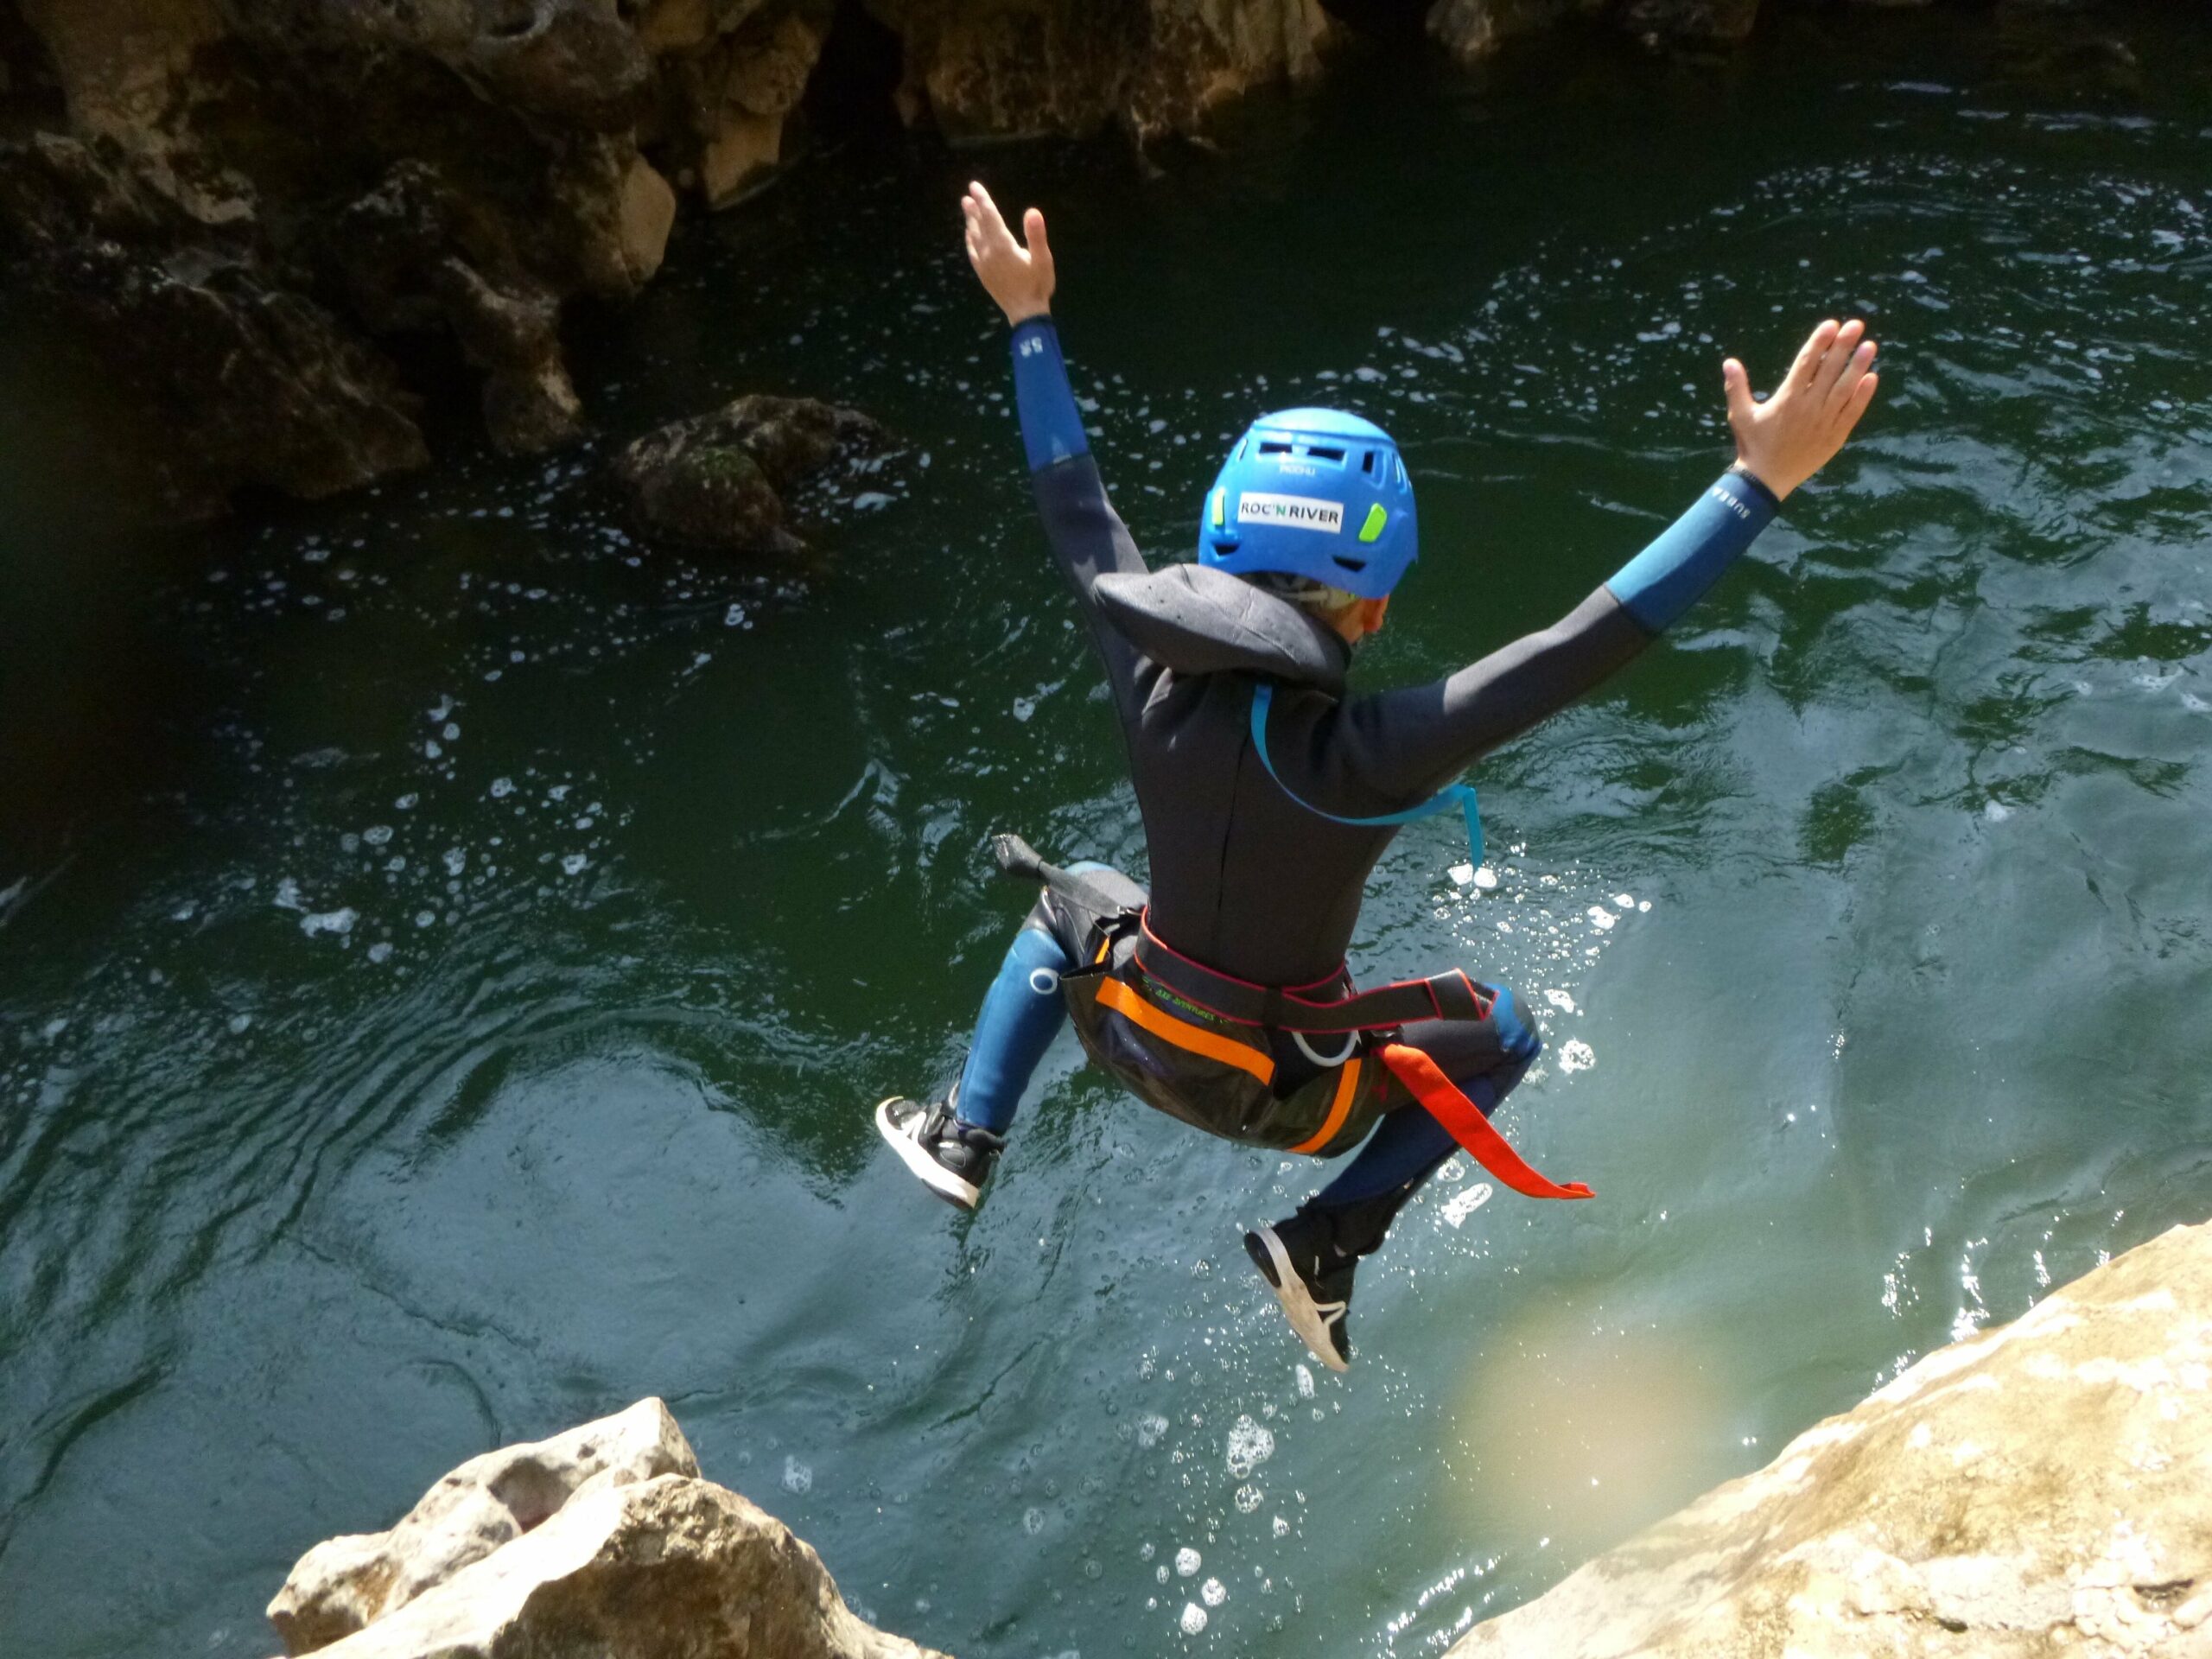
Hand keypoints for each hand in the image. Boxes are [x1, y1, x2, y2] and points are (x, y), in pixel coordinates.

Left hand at [961, 181, 1054, 326]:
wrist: (1026, 314)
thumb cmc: (1038, 285)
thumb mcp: (1043, 259)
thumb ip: (1036, 235)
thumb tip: (1032, 211)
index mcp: (1003, 246)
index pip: (990, 217)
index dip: (983, 200)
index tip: (974, 186)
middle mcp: (989, 253)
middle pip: (979, 225)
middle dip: (974, 209)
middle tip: (967, 195)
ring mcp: (984, 264)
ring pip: (974, 237)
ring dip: (970, 222)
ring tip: (967, 208)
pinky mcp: (983, 274)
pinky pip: (972, 252)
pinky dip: (970, 240)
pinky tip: (969, 236)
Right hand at [1722, 319, 1879, 500]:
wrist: (1766, 480)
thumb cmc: (1752, 445)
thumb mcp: (1740, 415)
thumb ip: (1737, 387)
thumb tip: (1729, 362)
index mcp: (1787, 399)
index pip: (1807, 363)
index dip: (1820, 342)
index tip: (1831, 325)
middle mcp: (1808, 407)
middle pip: (1830, 370)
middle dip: (1843, 346)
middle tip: (1856, 325)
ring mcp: (1824, 422)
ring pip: (1845, 388)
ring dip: (1858, 366)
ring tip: (1870, 345)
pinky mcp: (1835, 436)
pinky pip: (1852, 412)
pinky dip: (1863, 395)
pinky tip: (1871, 378)